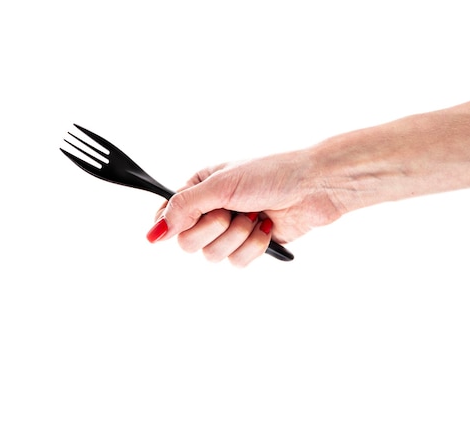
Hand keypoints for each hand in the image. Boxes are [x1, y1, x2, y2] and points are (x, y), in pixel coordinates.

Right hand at [146, 149, 342, 265]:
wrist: (314, 186)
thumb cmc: (271, 173)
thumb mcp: (220, 185)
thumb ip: (184, 206)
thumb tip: (155, 230)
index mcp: (200, 188)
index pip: (168, 215)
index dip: (171, 224)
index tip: (180, 225)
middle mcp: (212, 210)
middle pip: (187, 242)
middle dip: (212, 230)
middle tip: (231, 211)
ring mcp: (232, 230)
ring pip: (213, 256)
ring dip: (236, 237)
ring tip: (254, 216)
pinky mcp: (251, 246)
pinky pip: (237, 262)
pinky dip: (254, 246)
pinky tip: (267, 226)